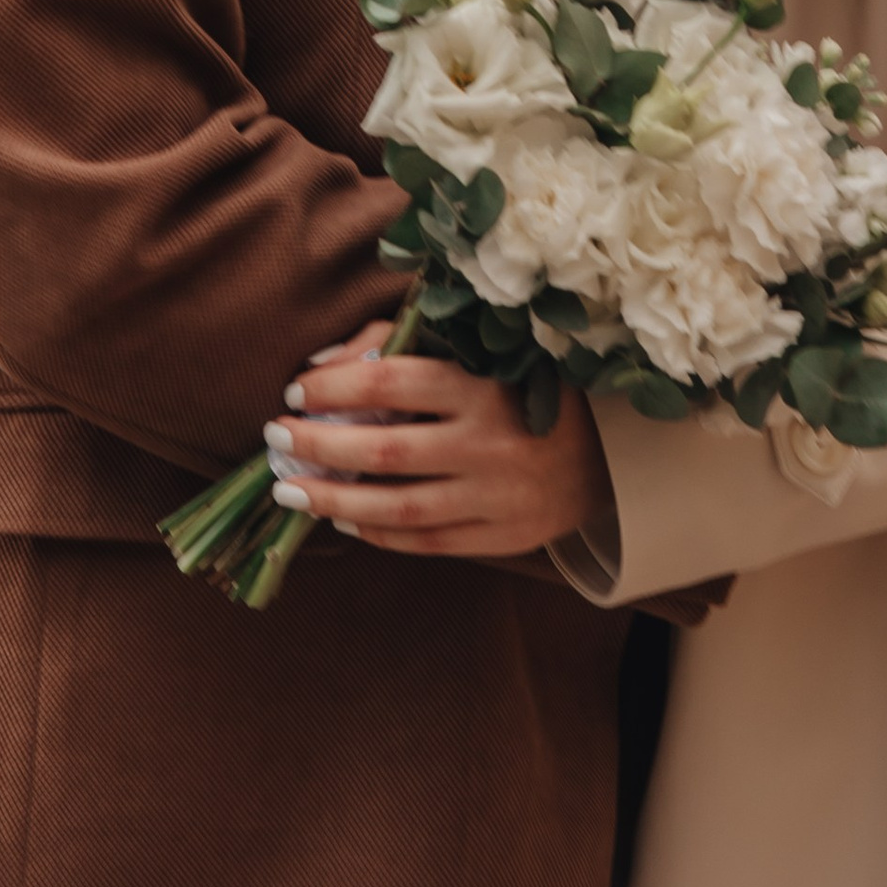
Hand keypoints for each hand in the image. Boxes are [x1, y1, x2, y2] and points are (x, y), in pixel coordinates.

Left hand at [266, 342, 615, 558]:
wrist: (609, 451)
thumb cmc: (524, 388)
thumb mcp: (476, 351)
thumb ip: (399, 345)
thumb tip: (322, 365)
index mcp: (484, 384)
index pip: (390, 382)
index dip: (333, 387)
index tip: (296, 390)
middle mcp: (491, 443)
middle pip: (386, 451)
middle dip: (320, 446)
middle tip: (277, 439)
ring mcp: (498, 496)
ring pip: (398, 508)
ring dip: (334, 499)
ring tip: (291, 490)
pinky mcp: (505, 536)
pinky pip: (426, 542)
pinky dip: (377, 534)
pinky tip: (343, 518)